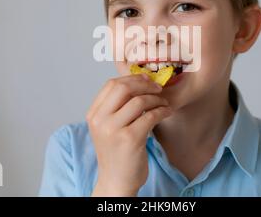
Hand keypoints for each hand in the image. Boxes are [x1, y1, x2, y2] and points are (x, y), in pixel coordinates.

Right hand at [87, 74, 171, 195]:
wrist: (116, 181)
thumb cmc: (117, 152)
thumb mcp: (108, 127)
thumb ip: (116, 107)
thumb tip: (139, 81)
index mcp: (93, 115)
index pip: (111, 84)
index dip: (132, 78)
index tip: (146, 80)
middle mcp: (100, 121)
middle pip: (123, 88)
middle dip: (144, 84)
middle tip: (158, 88)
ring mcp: (113, 130)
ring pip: (139, 101)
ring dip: (156, 99)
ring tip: (164, 104)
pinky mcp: (130, 139)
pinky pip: (150, 116)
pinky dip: (162, 111)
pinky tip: (167, 112)